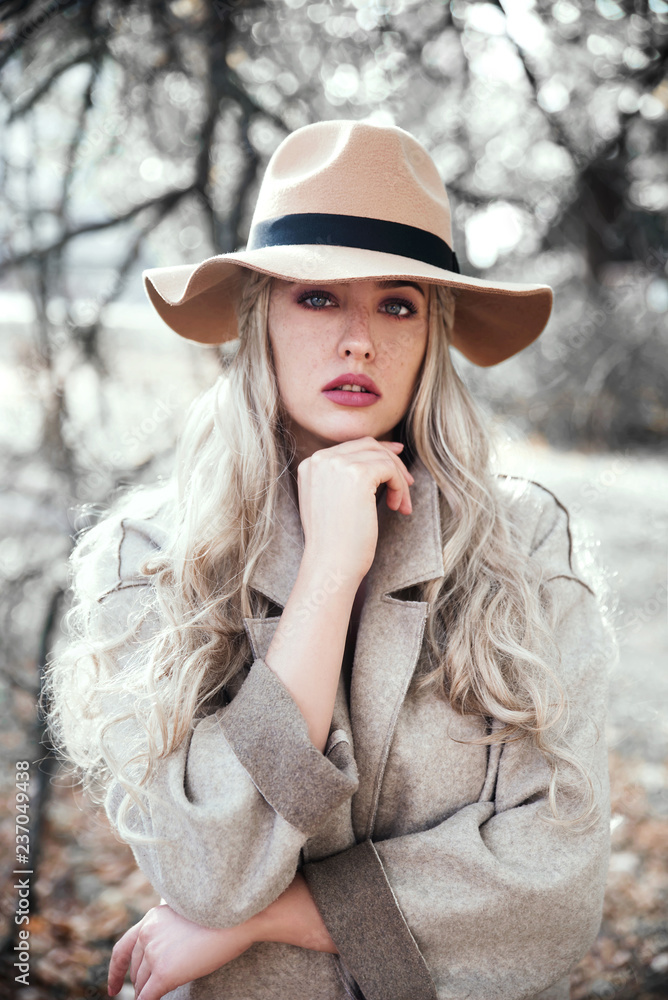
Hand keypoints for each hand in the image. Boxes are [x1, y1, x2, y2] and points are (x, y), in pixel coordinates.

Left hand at [107, 903, 254, 999]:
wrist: (236, 918)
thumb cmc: (220, 916)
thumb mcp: (186, 915)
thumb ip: (169, 928)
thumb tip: (167, 949)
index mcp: (151, 919)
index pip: (123, 948)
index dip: (116, 971)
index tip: (113, 987)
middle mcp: (147, 934)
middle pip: (136, 970)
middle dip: (142, 983)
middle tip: (152, 991)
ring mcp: (154, 954)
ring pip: (142, 985)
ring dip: (150, 992)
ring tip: (162, 993)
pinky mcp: (163, 973)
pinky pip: (147, 998)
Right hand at [297, 436, 413, 582]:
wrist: (330, 564)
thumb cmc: (335, 542)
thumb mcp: (331, 501)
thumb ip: (343, 478)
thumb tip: (380, 454)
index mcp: (310, 465)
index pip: (350, 447)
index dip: (378, 453)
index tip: (397, 462)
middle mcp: (320, 459)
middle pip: (367, 446)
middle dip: (392, 462)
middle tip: (408, 483)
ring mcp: (337, 464)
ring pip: (382, 457)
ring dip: (398, 480)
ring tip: (400, 505)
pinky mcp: (358, 473)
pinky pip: (390, 469)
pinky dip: (399, 487)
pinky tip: (396, 507)